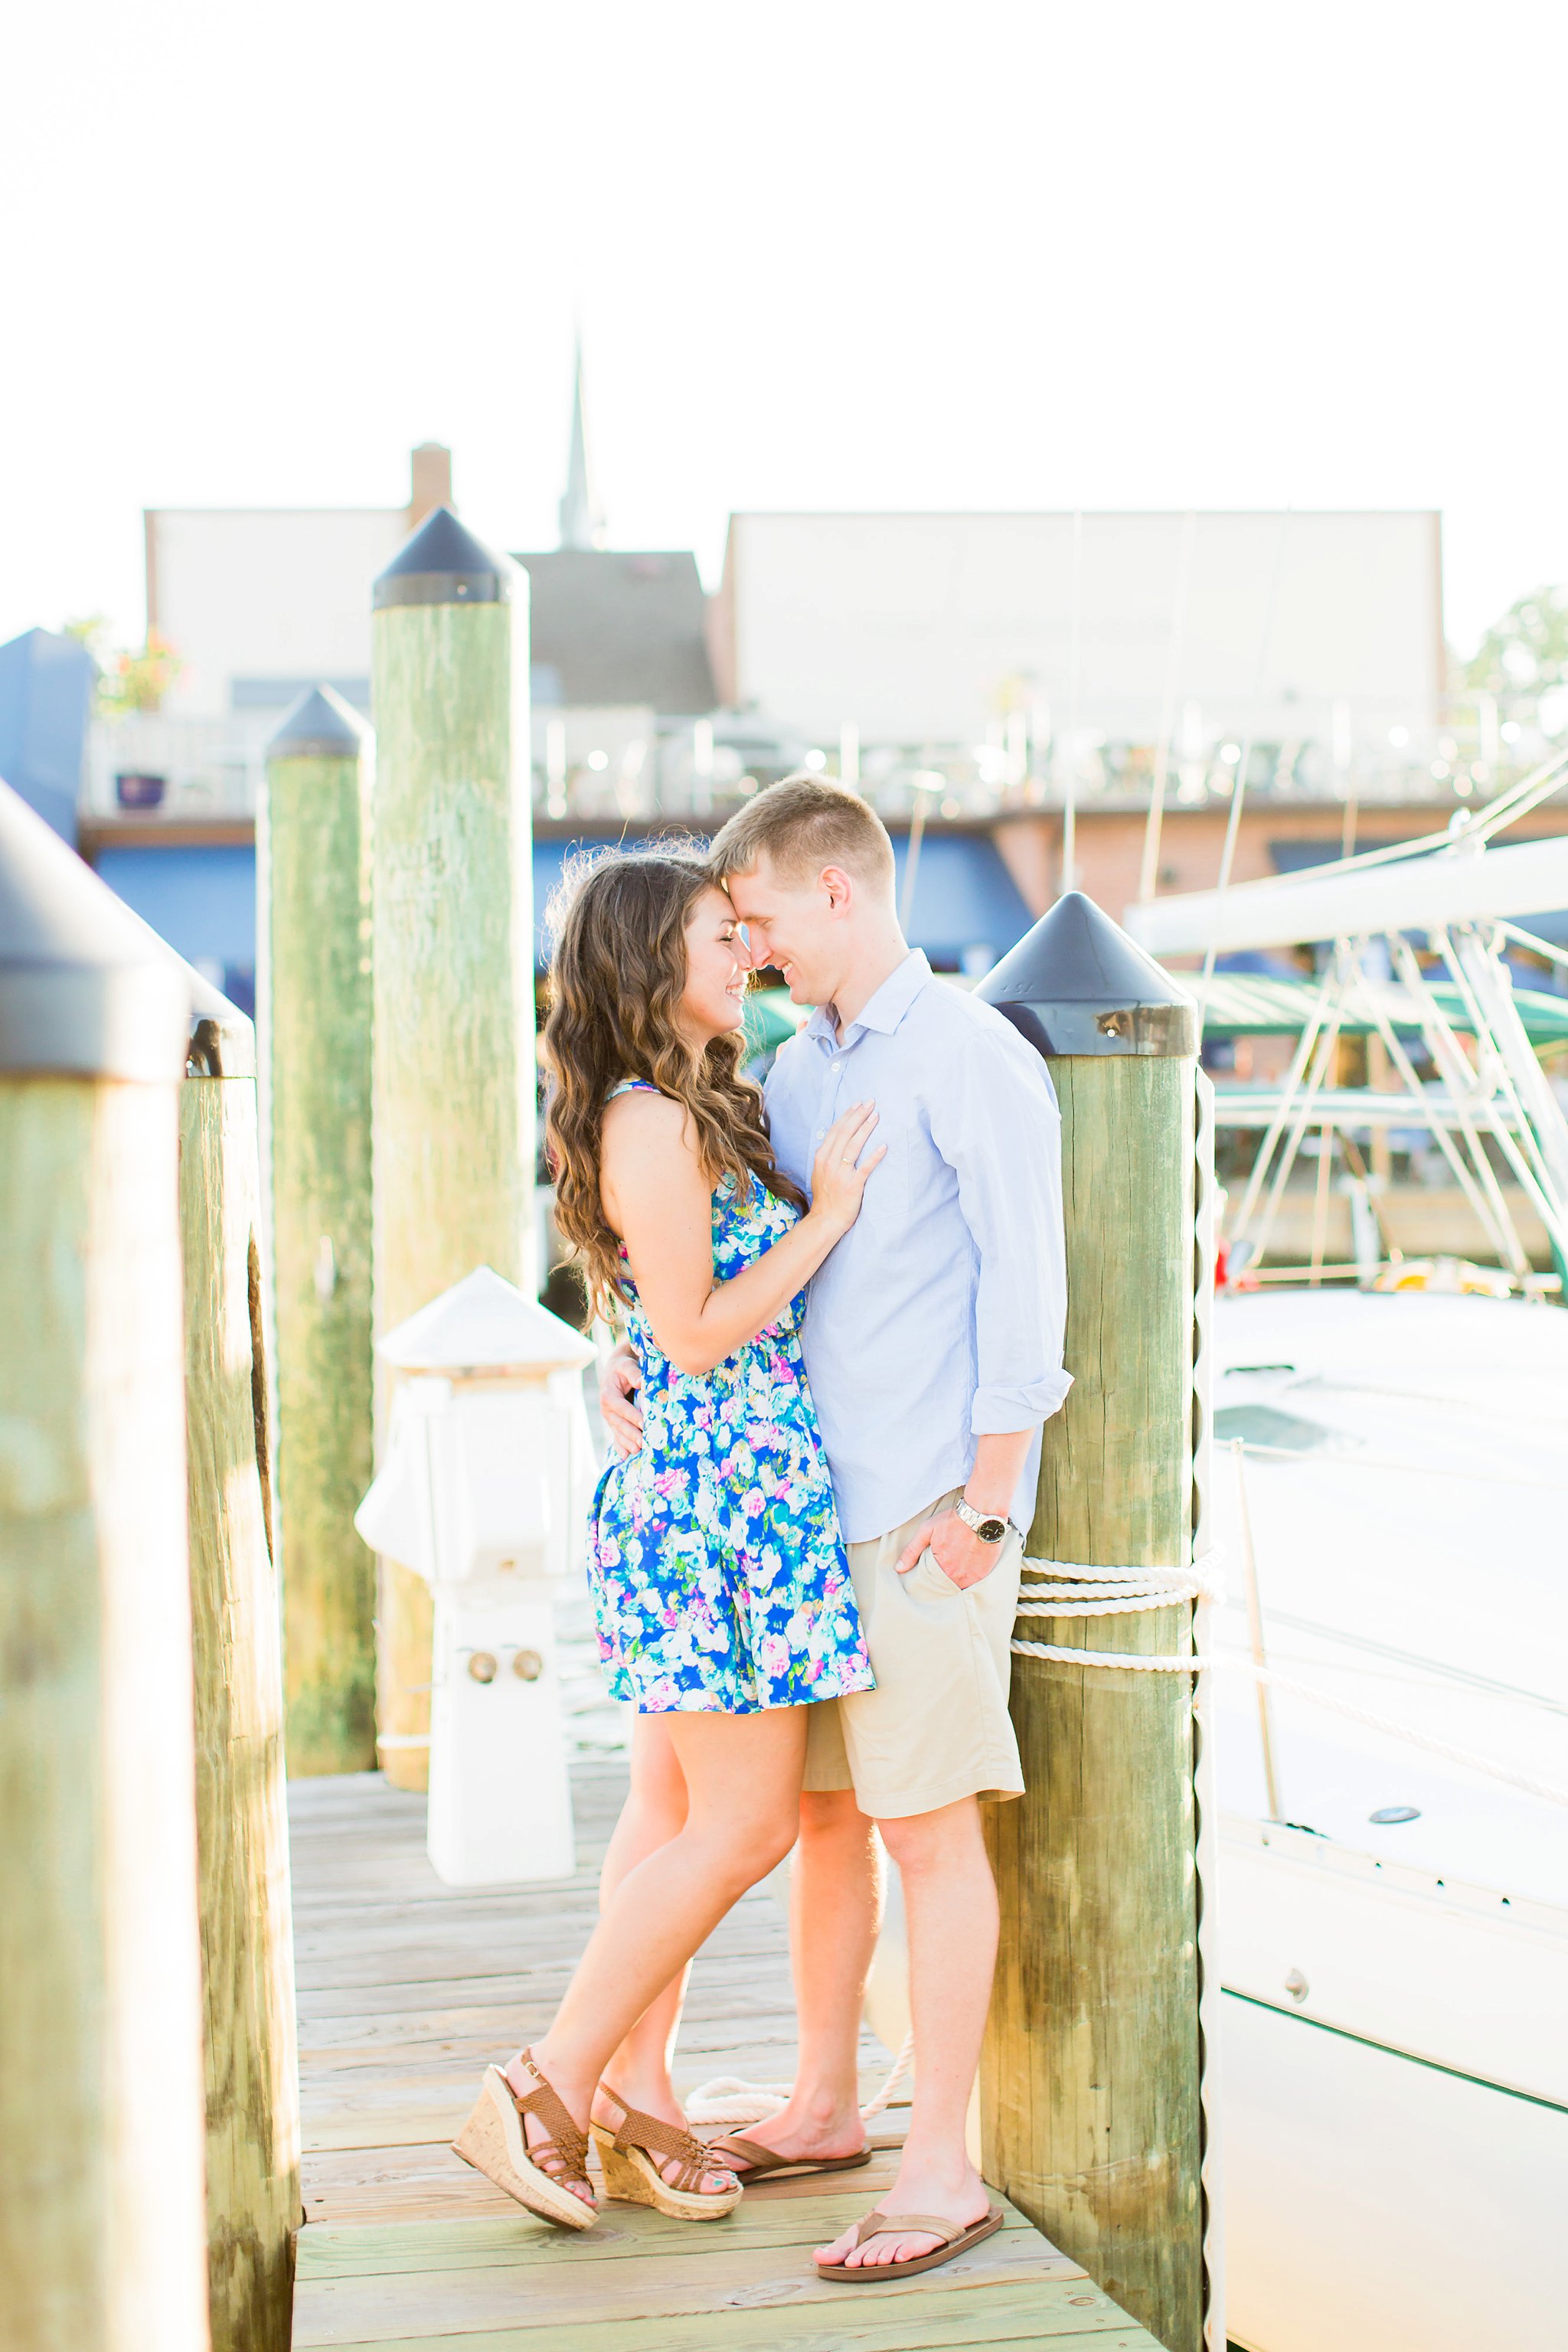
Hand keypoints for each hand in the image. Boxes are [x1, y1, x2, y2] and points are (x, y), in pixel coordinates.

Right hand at [599, 1340, 643, 1458]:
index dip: (633, 1417)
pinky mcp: (613, 1421)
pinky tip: (625, 1457)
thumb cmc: (623, 1366)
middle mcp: (606, 1409)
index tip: (644, 1425)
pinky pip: (616, 1435)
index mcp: (608, 1395)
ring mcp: (609, 1417)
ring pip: (618, 1432)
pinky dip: (620, 1446)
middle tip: (644, 1444)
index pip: (622, 1408)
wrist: (615, 1369)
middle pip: (620, 1424)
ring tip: (638, 1452)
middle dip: (632, 1434)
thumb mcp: (626, 1365)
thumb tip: (640, 1382)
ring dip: (628, 1443)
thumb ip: (633, 1372)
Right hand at [809, 1101, 885, 1234]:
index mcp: (821, 1157)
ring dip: (866, 1129)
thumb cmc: (826, 1197)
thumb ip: (828, 1156)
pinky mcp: (853, 1185)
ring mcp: (841, 1174)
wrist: (825, 1219)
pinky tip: (884, 1146)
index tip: (858, 1104)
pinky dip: (875, 1156)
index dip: (847, 1115)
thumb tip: (838, 1140)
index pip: (836, 1131)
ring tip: (876, 1116)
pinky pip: (865, 1167)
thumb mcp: (820, 1172)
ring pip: (854, 1146)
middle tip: (871, 1103)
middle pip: (845, 1133)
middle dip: (858, 1116)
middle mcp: (829, 1162)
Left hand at [896, 1506, 1000, 1589]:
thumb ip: (912, 1551)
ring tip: (956, 1571)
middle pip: (946, 1587)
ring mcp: (972, 1576)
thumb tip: (898, 1568)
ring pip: (961, 1586)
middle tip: (944, 1572)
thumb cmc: (953, 1520)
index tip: (930, 1576)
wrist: (982, 1514)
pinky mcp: (985, 1573)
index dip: (930, 1581)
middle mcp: (957, 1576)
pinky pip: (975, 1584)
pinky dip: (970, 1579)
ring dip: (957, 1582)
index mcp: (941, 1567)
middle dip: (943, 1583)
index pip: (931, 1583)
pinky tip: (968, 1569)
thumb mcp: (927, 1531)